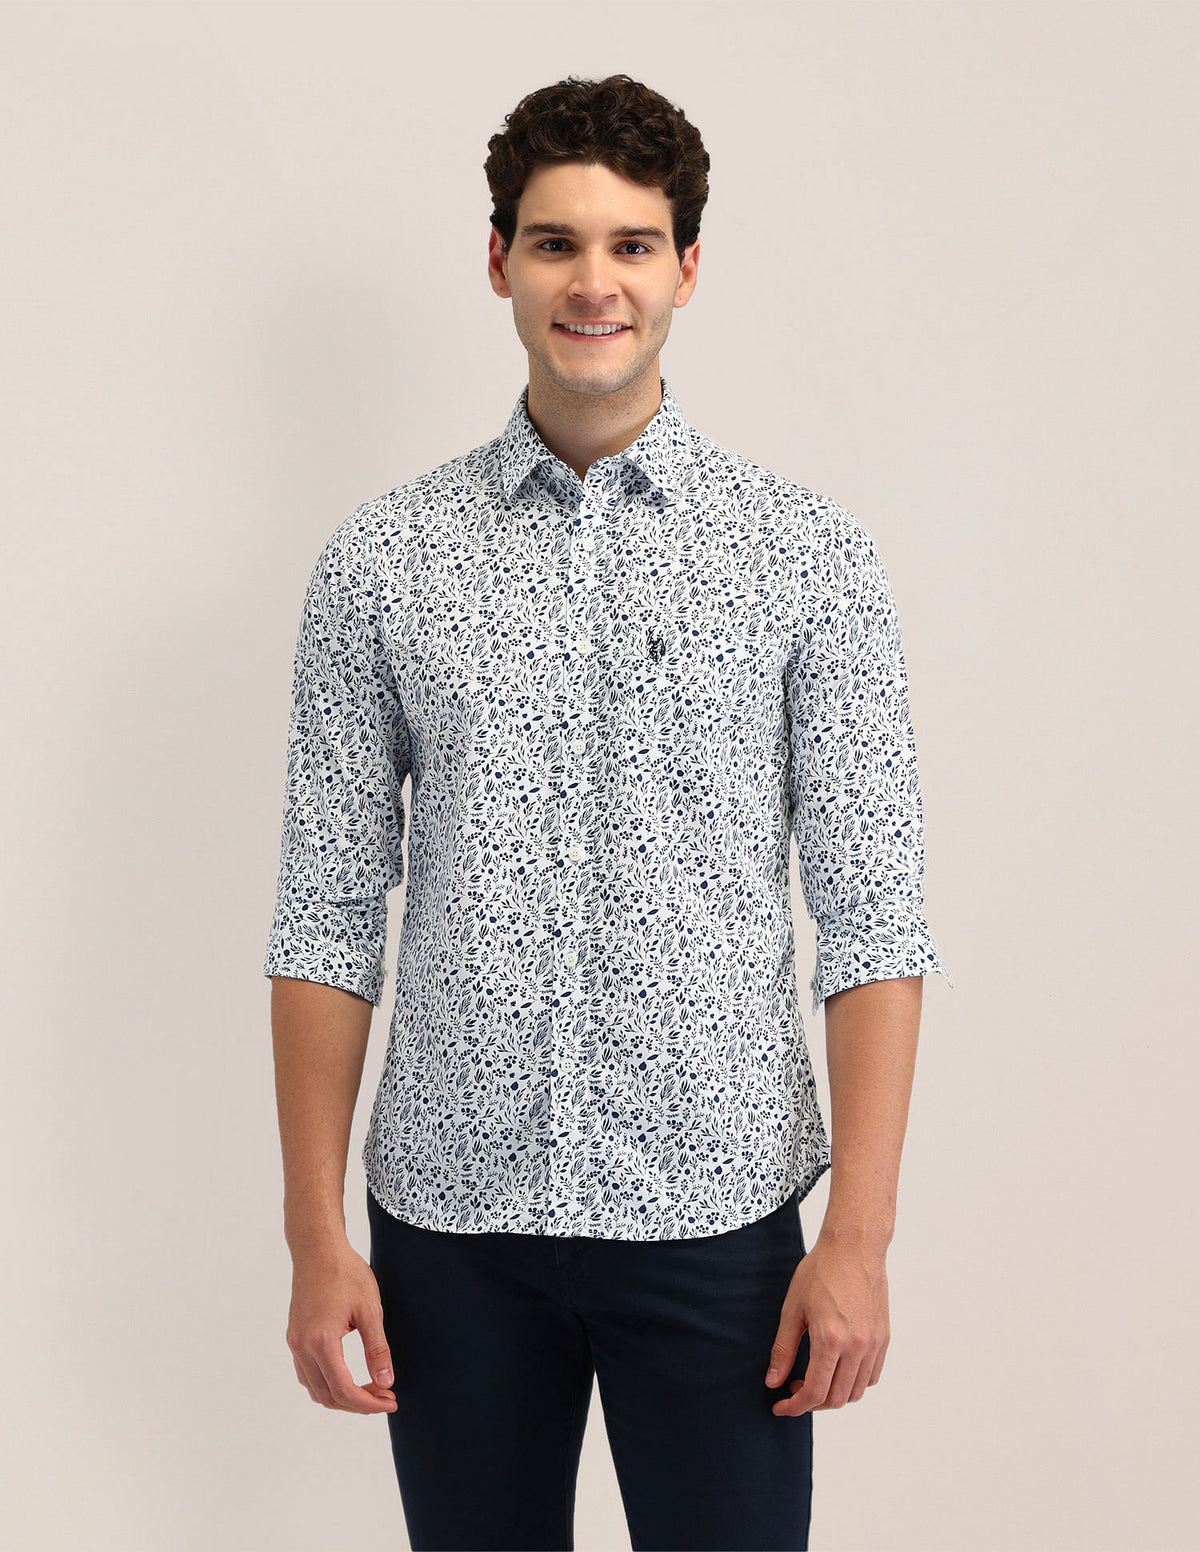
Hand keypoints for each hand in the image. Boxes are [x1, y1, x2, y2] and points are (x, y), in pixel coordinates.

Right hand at [286, 1241, 397, 1414]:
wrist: (317, 1249)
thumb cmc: (346, 1273)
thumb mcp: (369, 1310)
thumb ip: (377, 1349)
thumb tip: (386, 1382)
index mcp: (321, 1342)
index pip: (344, 1390)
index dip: (369, 1403)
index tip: (391, 1401)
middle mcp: (302, 1347)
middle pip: (328, 1396)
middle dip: (358, 1403)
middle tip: (386, 1396)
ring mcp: (294, 1343)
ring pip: (315, 1389)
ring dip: (342, 1396)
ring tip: (371, 1389)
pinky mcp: (294, 1337)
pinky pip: (307, 1374)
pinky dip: (327, 1384)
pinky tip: (348, 1377)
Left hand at [763, 1228, 889, 1414]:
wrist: (853, 1247)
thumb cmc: (820, 1271)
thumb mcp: (792, 1308)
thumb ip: (783, 1349)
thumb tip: (773, 1381)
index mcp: (830, 1339)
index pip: (815, 1393)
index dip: (795, 1407)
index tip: (781, 1406)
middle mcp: (857, 1346)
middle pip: (836, 1399)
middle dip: (811, 1403)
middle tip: (794, 1388)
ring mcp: (874, 1344)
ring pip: (855, 1392)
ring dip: (833, 1395)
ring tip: (814, 1378)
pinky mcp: (883, 1338)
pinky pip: (871, 1376)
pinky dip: (853, 1383)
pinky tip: (836, 1368)